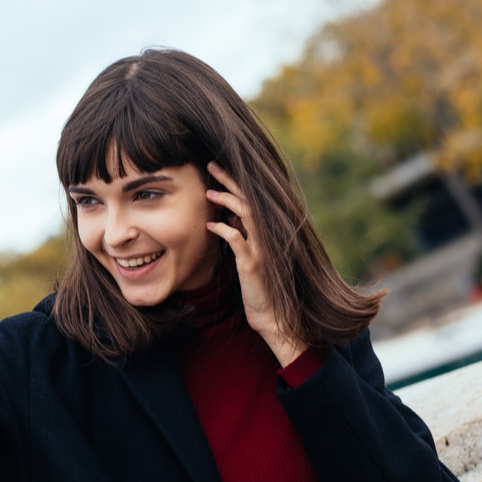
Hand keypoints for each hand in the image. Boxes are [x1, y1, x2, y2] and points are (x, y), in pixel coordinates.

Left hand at [203, 162, 306, 366]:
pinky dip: (223, 230)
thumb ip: (243, 234)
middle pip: (248, 199)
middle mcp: (266, 237)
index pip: (251, 199)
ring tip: (209, 192)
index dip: (235, 182)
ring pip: (246, 215)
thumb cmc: (258, 287)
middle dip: (229, 180)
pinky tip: (210, 225)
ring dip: (227, 200)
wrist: (272, 316)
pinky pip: (237, 240)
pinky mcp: (252, 264)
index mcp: (264, 233)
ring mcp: (261, 249)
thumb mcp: (249, 255)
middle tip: (211, 165)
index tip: (218, 168)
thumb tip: (229, 216)